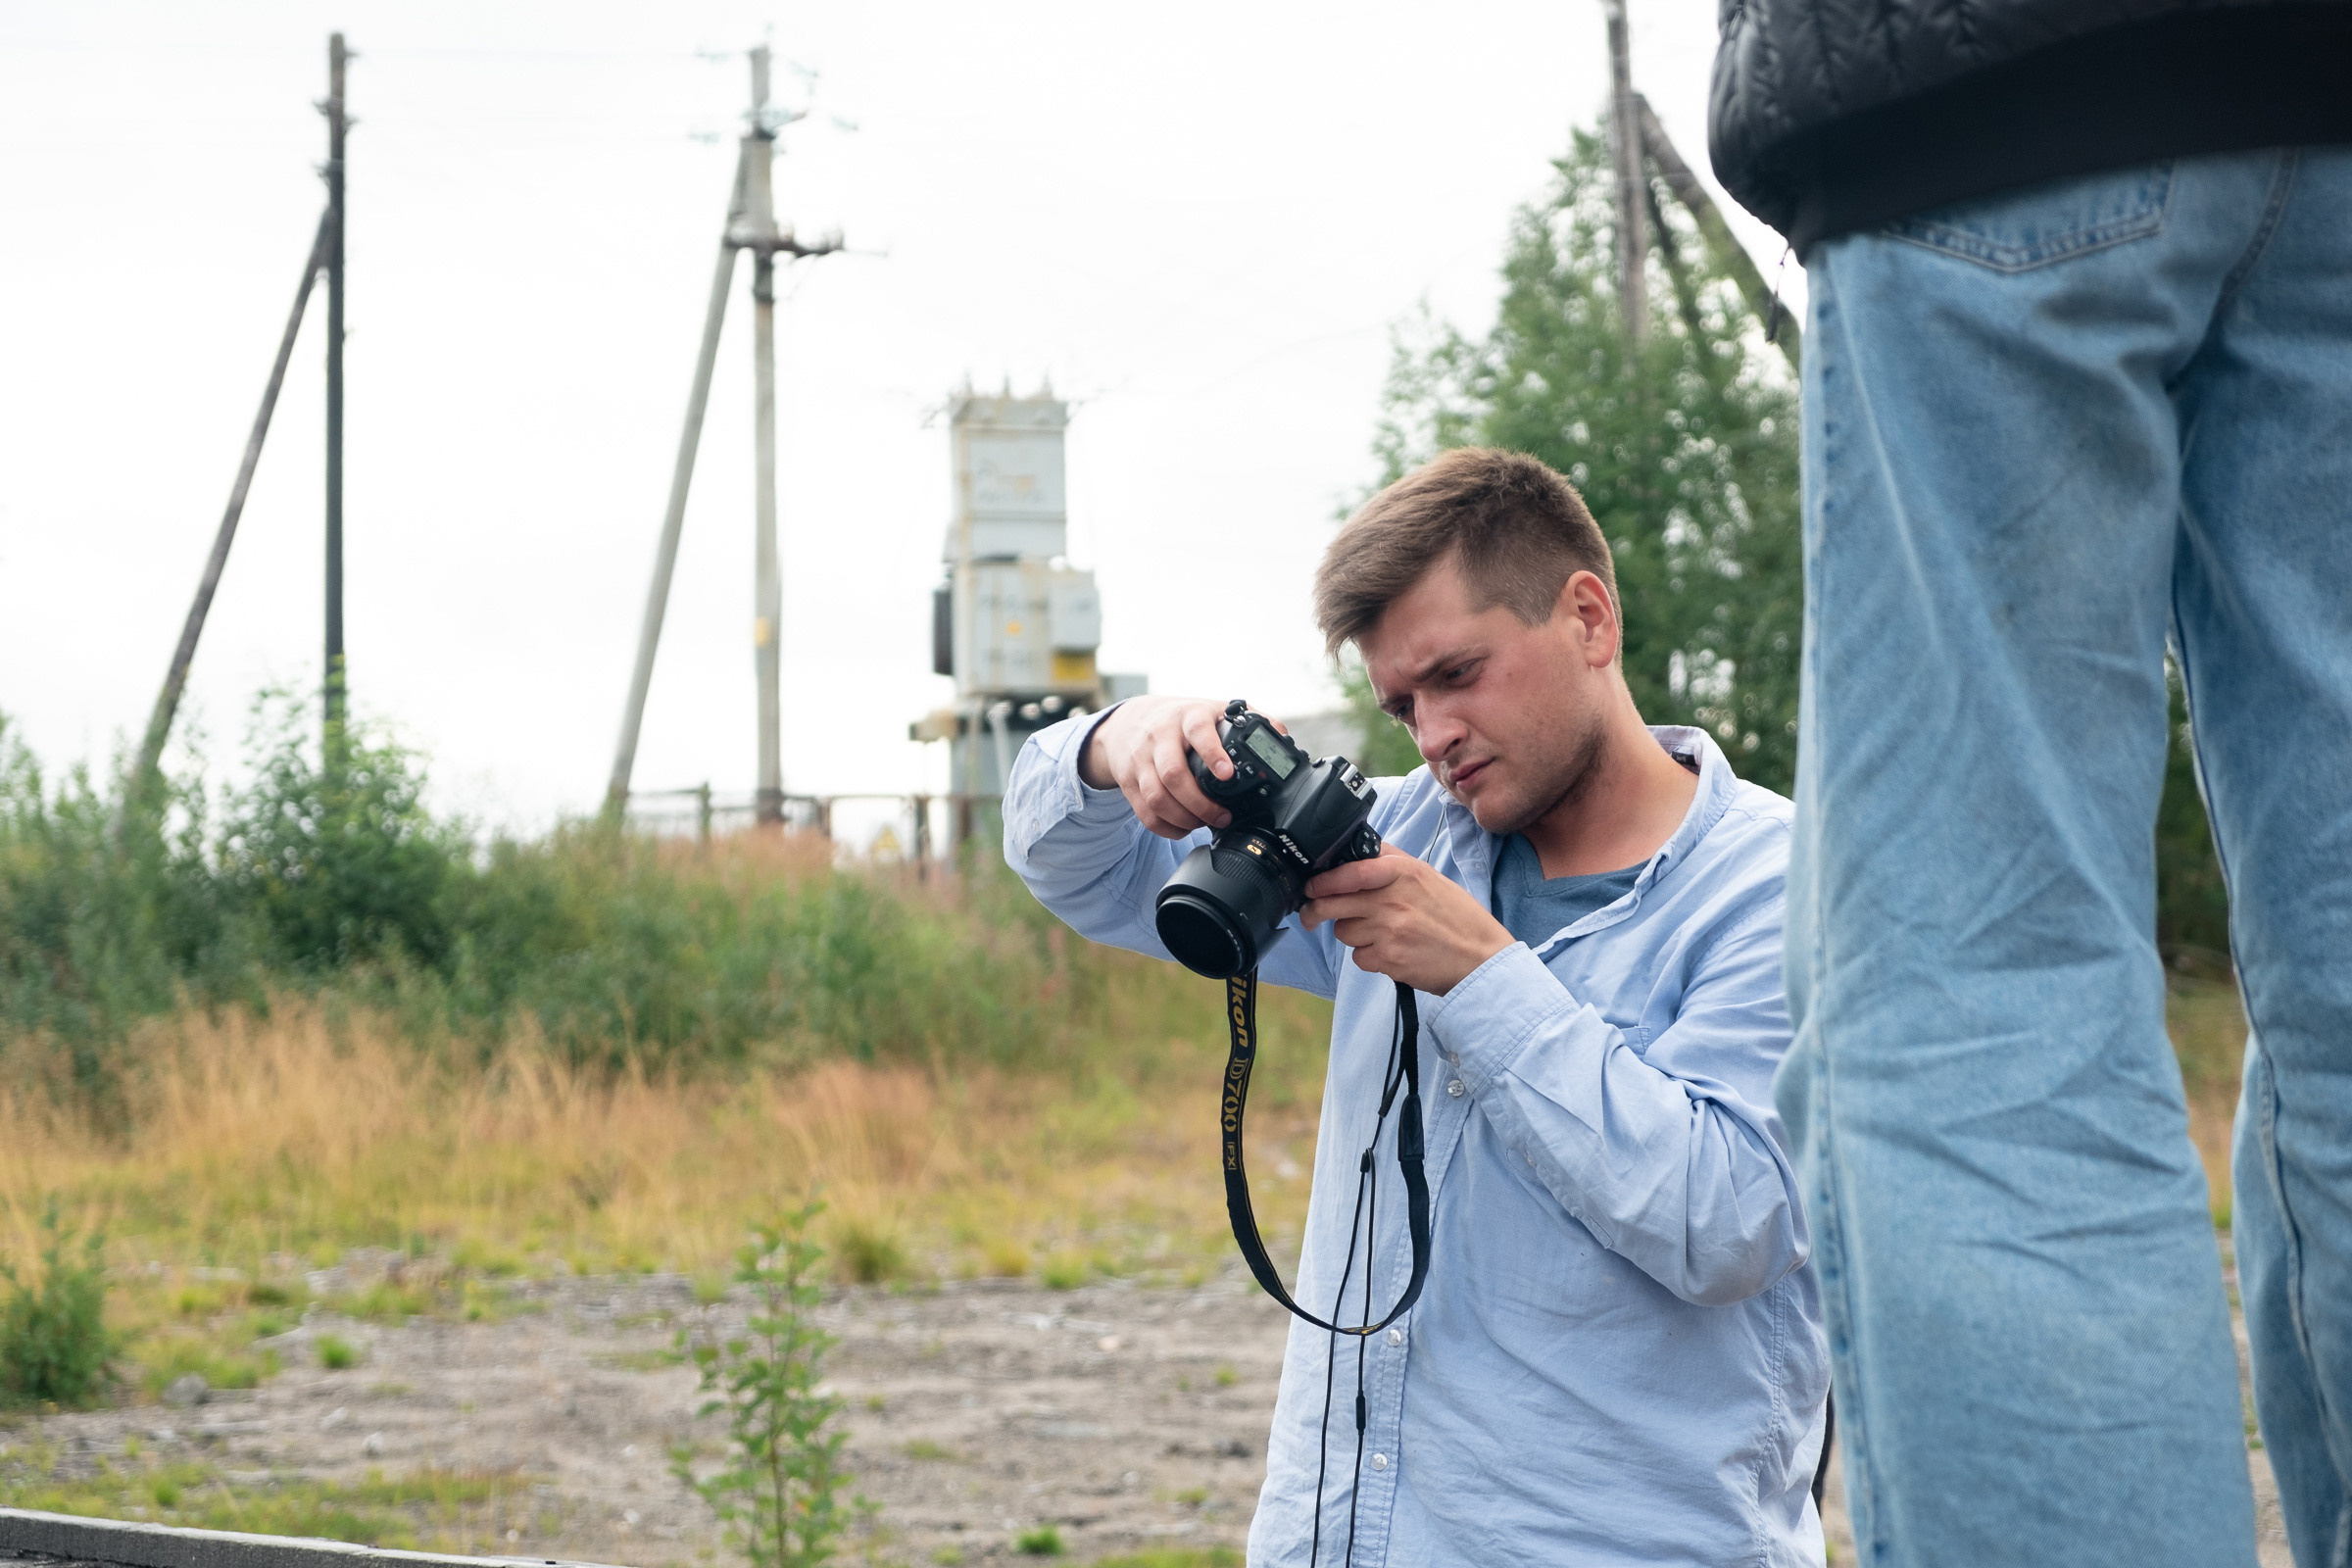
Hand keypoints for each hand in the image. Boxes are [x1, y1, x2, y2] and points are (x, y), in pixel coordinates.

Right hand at [1080, 696, 1284, 839]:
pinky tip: (1183, 828)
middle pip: (1174, 775)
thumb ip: (1247, 719)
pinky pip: (1144, 813)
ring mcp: (1140, 760)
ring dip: (1183, 819)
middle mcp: (1160, 737)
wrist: (1128, 722)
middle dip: (1200, 804)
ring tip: (1202, 823)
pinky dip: (1166, 828)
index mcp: (1188, 717)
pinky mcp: (1129, 781)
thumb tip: (1280, 734)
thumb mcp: (1211, 710)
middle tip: (1222, 816)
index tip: (1228, 775)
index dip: (1212, 754)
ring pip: (1156, 798)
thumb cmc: (1179, 719)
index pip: (1198, 731)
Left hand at [1299, 845, 1513, 994]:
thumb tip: (1356, 853)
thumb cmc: (1458, 918)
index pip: (1350, 870)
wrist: (1482, 958)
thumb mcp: (1429, 877)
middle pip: (1332, 903)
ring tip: (1381, 934)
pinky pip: (1358, 958)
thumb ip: (1392, 864)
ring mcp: (1389, 930)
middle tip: (1310, 915)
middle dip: (1315, 911)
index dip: (1323, 880)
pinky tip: (1390, 953)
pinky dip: (1369, 957)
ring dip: (1353, 934)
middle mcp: (1393, 899)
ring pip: (1343, 932)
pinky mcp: (1389, 959)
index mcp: (1404, 872)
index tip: (1311, 886)